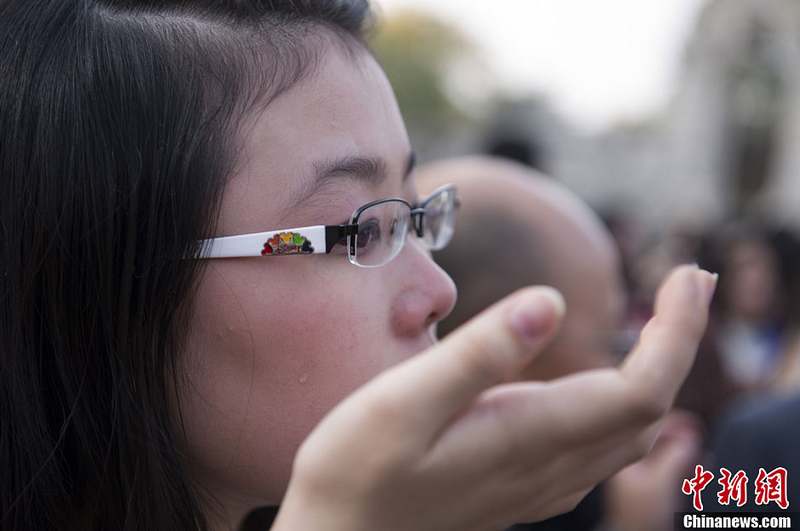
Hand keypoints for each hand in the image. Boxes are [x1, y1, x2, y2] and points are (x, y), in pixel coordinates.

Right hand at [272, 265, 716, 530]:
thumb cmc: (356, 474)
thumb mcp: (401, 403)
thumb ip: (478, 355)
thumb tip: (551, 301)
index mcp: (528, 435)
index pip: (641, 388)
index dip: (677, 331)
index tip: (685, 275)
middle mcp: (548, 466)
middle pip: (648, 407)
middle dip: (680, 340)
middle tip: (687, 282)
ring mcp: (537, 484)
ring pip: (629, 433)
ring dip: (658, 369)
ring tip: (662, 317)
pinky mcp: (519, 487)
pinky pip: (600, 451)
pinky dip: (626, 403)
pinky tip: (606, 384)